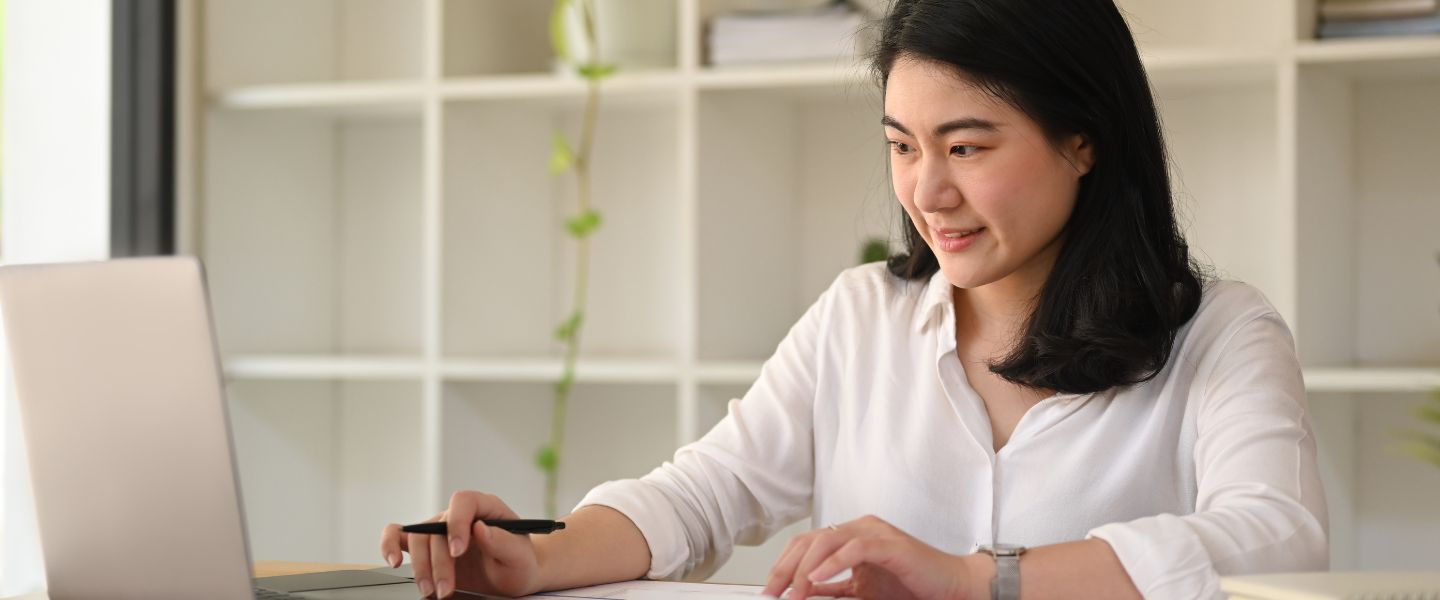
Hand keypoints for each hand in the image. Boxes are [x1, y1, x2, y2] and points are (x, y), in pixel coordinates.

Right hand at [379, 491, 544, 598]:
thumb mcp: (520, 556)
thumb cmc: (519, 562)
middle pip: (436, 528)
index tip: (459, 551)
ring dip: (420, 567)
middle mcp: (459, 515)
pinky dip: (390, 545)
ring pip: (417, 538)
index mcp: (485, 507)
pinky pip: (400, 536)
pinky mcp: (428, 546)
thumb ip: (504, 542)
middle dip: (438, 562)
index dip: (457, 523)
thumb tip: (479, 529)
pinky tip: (394, 561)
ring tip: (430, 591)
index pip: (463, 502)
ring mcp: (440, 529)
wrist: (512, 576)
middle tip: (445, 589)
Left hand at [762, 515, 985, 599]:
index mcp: (853, 538)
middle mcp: (861, 530)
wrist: (953, 586)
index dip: (784, 565)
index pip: (807, 544)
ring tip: (793, 592)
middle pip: (810, 540)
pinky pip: (854, 549)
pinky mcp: (890, 544)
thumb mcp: (863, 590)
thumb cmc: (914, 586)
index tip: (771, 590)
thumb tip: (804, 592)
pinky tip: (817, 580)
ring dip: (805, 569)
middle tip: (773, 592)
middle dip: (786, 567)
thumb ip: (834, 588)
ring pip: (827, 541)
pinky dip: (832, 563)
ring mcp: (875, 534)